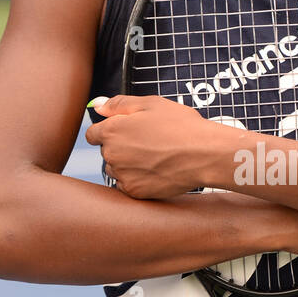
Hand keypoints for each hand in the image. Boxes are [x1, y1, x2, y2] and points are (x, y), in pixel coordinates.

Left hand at [85, 94, 227, 198]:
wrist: (205, 154)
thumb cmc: (181, 126)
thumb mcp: (151, 104)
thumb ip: (118, 104)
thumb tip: (97, 106)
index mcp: (112, 130)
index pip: (92, 134)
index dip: (108, 131)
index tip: (126, 132)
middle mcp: (112, 154)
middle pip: (107, 152)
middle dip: (121, 147)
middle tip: (149, 143)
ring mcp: (122, 175)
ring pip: (116, 169)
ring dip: (127, 164)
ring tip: (154, 157)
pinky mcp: (135, 192)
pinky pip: (127, 185)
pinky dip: (138, 179)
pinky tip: (156, 171)